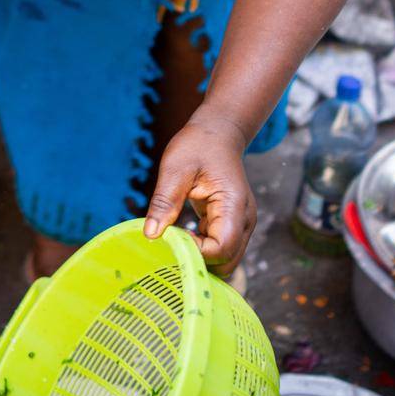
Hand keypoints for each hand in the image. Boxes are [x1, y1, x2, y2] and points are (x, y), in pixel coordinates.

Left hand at [143, 109, 256, 275]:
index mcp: (234, 206)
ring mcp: (240, 224)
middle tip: (170, 246)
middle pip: (227, 262)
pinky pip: (218, 249)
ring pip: (225, 260)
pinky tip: (180, 236)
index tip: (172, 238)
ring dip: (200, 258)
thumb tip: (150, 234)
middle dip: (199, 262)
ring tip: (174, 241)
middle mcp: (244, 221)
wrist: (217, 133)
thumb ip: (165, 202)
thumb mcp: (175, 169)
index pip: (222, 248)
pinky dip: (201, 250)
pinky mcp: (230, 225)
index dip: (196, 252)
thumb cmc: (198, 145)